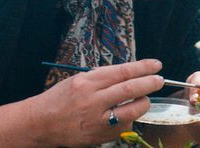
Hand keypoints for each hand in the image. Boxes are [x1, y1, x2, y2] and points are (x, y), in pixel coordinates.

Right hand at [27, 59, 164, 146]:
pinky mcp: (99, 135)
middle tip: (159, 80)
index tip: (156, 65)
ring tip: (145, 98)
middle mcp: (93, 100)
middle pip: (130, 89)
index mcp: (88, 82)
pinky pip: (122, 125)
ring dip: (144, 103)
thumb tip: (130, 72)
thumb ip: (103, 76)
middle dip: (150, 83)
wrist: (40, 124)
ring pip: (132, 110)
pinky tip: (127, 113)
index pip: (123, 71)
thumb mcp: (79, 79)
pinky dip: (129, 118)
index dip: (143, 67)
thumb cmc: (61, 98)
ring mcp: (97, 120)